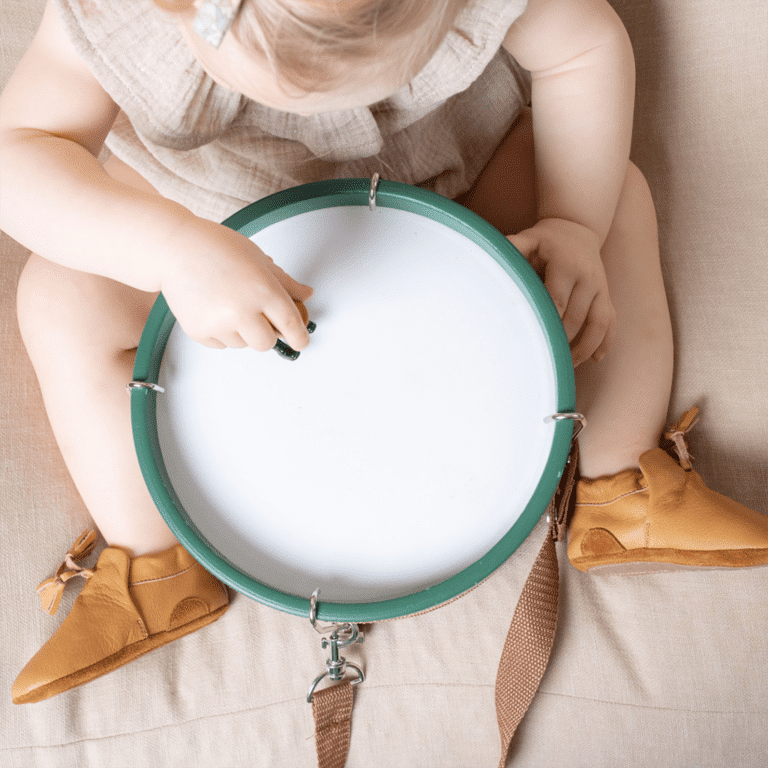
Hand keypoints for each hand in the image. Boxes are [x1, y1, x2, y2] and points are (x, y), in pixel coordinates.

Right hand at [157, 216, 312, 350]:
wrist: (174, 248)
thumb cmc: (214, 247)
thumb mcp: (258, 258)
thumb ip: (285, 281)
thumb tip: (305, 294)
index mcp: (263, 291)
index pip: (292, 325)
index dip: (300, 337)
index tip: (301, 341)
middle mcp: (242, 311)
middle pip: (266, 343)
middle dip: (266, 334)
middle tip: (257, 315)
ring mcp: (219, 324)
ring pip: (243, 344)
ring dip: (242, 331)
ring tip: (228, 302)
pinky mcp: (199, 332)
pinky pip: (221, 344)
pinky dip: (222, 332)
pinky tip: (213, 307)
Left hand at [507, 218, 615, 366]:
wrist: (578, 228)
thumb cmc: (546, 239)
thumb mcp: (529, 238)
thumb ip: (514, 248)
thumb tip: (493, 256)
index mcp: (566, 265)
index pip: (558, 300)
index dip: (548, 322)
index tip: (536, 341)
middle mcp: (588, 277)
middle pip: (577, 317)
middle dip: (563, 341)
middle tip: (546, 359)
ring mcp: (601, 288)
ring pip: (599, 323)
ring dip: (585, 347)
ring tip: (569, 365)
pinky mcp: (607, 296)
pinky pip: (611, 322)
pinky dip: (605, 342)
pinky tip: (596, 359)